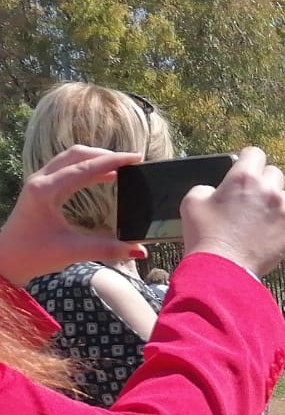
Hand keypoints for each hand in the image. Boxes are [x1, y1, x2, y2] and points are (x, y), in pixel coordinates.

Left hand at [0, 145, 147, 285]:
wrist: (6, 259)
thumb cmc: (33, 254)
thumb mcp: (72, 251)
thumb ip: (108, 249)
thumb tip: (140, 249)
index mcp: (45, 191)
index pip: (84, 168)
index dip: (112, 161)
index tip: (135, 158)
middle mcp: (41, 181)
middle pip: (76, 155)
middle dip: (104, 154)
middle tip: (130, 160)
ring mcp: (39, 182)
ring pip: (70, 158)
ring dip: (95, 159)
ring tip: (120, 165)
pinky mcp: (41, 189)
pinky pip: (66, 168)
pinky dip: (87, 167)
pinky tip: (104, 176)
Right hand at [182, 147, 284, 276]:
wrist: (223, 268)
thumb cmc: (204, 234)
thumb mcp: (193, 200)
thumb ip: (209, 187)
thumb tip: (218, 190)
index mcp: (244, 178)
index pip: (255, 153)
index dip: (247, 159)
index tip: (244, 167)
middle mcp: (269, 191)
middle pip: (274, 173)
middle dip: (262, 180)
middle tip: (249, 194)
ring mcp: (283, 212)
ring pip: (283, 197)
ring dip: (272, 202)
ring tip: (254, 218)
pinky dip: (276, 225)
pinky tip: (260, 235)